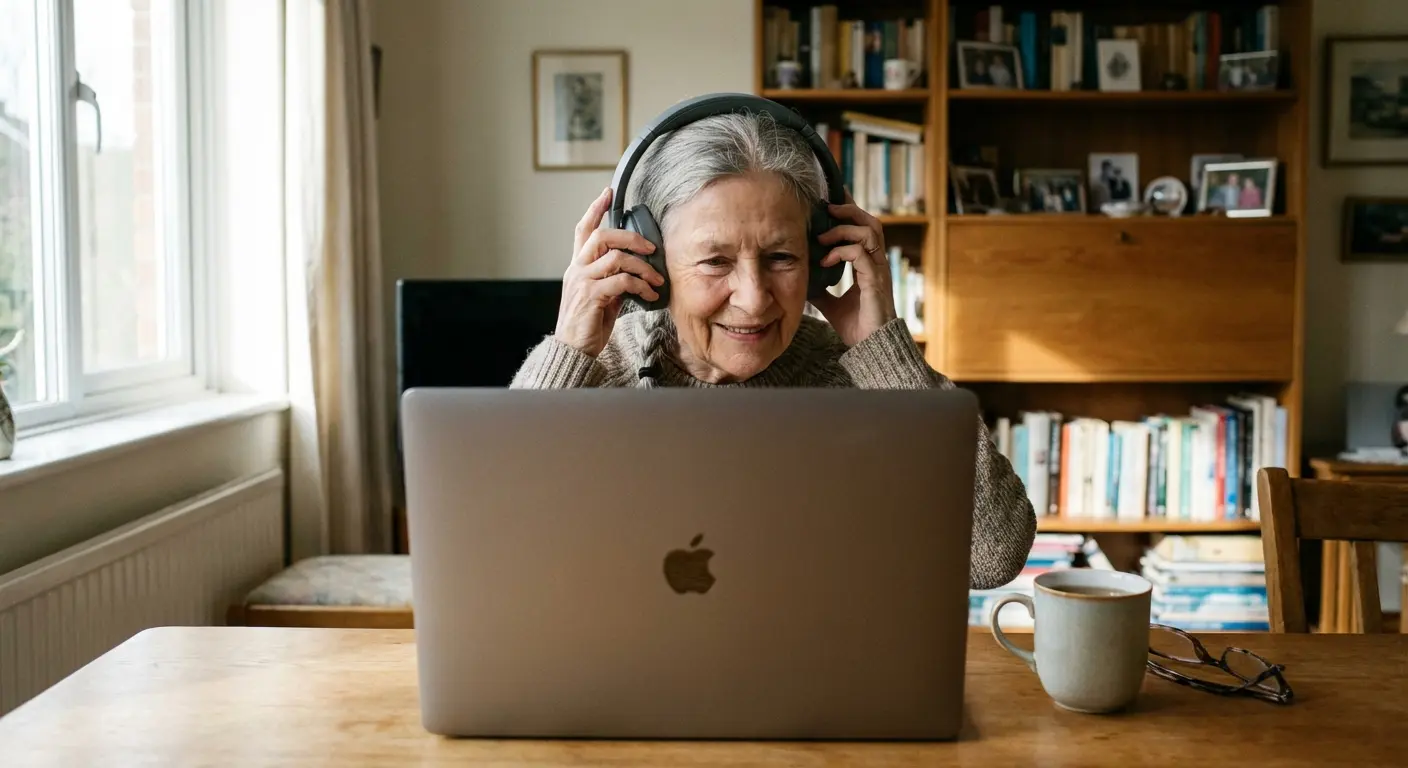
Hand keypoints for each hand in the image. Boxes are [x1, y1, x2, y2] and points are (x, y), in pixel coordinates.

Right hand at [553, 187, 665, 356]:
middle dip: (631, 237)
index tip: (609, 192)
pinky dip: (640, 286)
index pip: (583, 230)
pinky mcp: (591, 296)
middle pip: (602, 236)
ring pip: (616, 257)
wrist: (573, 350)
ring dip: (643, 267)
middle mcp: (577, 269)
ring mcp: (582, 281)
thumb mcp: (601, 298)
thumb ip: (613, 280)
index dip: (595, 209)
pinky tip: (649, 295)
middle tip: (651, 248)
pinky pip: (621, 281)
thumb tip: (635, 273)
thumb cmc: (587, 325)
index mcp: (578, 266)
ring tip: (657, 279)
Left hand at [809, 192, 896, 345]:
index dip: (849, 213)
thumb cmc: (857, 326)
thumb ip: (820, 289)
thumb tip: (801, 279)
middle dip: (849, 210)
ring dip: (843, 229)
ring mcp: (878, 270)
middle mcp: (877, 263)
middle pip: (871, 222)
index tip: (830, 201)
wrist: (871, 347)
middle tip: (827, 207)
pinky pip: (860, 254)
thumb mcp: (831, 304)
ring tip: (822, 236)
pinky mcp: (875, 280)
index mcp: (869, 264)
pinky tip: (825, 260)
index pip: (863, 229)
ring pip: (869, 232)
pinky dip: (841, 252)